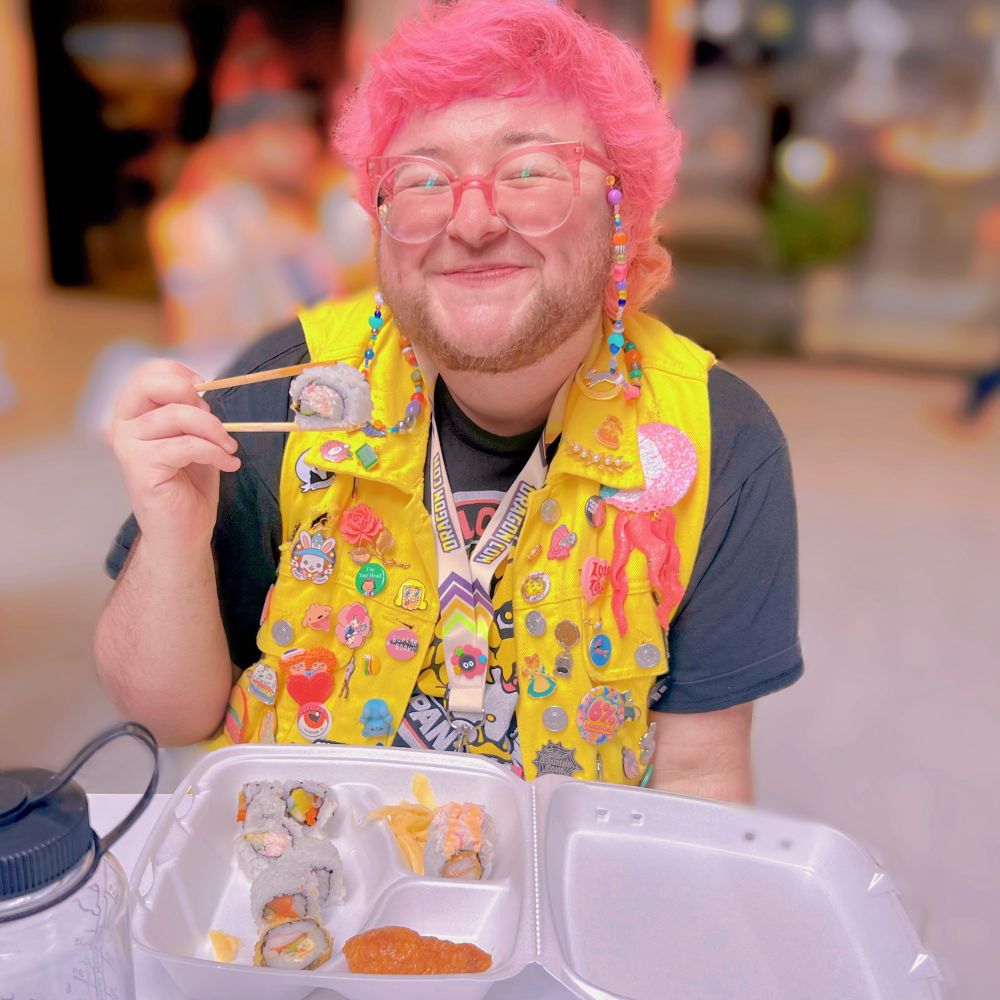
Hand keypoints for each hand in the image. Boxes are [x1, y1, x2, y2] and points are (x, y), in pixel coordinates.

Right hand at [110, 360, 240, 551]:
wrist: (183, 531)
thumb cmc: (189, 484)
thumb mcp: (194, 438)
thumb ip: (191, 412)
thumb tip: (202, 392)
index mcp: (134, 413)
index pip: (147, 373)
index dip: (180, 374)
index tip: (207, 391)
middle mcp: (123, 424)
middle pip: (150, 383)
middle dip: (190, 393)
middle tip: (214, 418)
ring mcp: (127, 445)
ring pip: (177, 416)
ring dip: (214, 431)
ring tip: (229, 449)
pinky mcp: (140, 467)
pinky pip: (187, 445)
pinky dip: (215, 453)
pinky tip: (228, 464)